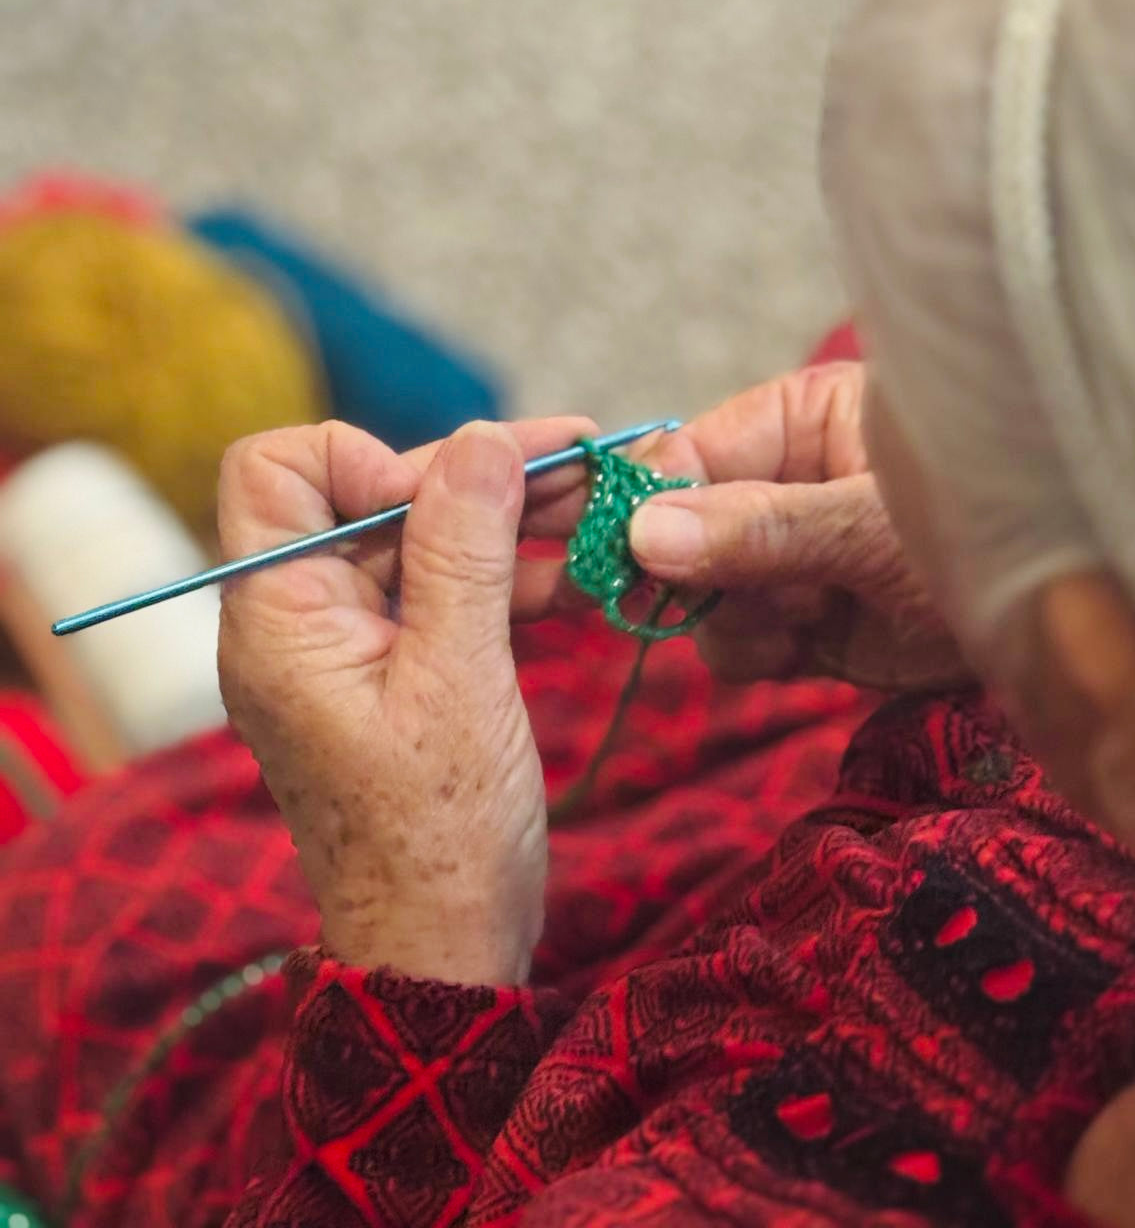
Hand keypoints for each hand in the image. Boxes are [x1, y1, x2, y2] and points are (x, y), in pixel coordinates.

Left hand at [217, 414, 594, 984]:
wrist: (444, 952)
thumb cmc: (440, 837)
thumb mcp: (459, 680)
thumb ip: (464, 551)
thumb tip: (483, 438)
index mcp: (279, 617)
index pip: (277, 470)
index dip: (364, 460)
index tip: (451, 499)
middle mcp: (300, 620)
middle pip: (370, 496)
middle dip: (473, 476)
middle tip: (582, 460)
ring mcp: (348, 646)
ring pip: (419, 540)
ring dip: (506, 520)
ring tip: (602, 503)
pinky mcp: (394, 671)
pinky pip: (444, 593)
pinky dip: (506, 576)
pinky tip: (579, 575)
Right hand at [519, 364, 967, 691]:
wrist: (1067, 633)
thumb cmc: (991, 531)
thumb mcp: (872, 525)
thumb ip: (760, 530)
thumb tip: (645, 533)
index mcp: (797, 421)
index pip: (688, 451)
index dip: (642, 499)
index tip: (611, 547)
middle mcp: (782, 485)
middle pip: (676, 523)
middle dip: (676, 567)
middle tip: (653, 596)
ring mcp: (789, 559)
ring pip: (698, 591)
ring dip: (731, 616)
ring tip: (799, 617)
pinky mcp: (804, 626)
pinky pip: (734, 642)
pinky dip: (755, 653)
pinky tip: (806, 646)